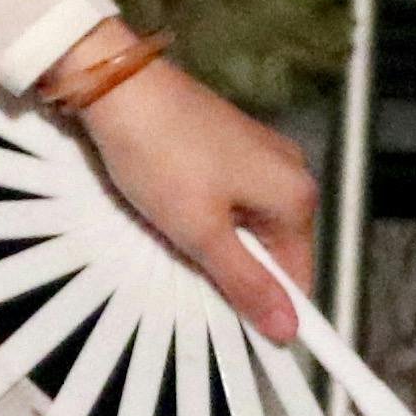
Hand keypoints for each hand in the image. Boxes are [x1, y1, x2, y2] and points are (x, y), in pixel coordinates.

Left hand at [54, 44, 317, 341]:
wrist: (117, 86)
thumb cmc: (160, 157)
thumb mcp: (200, 232)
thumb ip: (245, 283)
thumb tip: (288, 330)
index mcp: (295, 194)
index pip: (298, 276)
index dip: (268, 308)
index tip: (233, 329)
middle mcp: (289, 170)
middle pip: (272, 251)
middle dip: (233, 271)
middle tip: (188, 272)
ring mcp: (260, 153)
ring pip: (245, 227)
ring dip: (213, 244)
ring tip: (173, 237)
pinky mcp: (229, 143)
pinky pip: (228, 199)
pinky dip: (204, 215)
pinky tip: (171, 211)